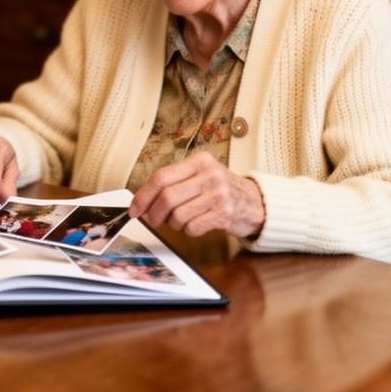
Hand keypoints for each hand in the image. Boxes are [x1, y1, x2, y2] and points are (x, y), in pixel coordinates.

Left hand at [128, 152, 264, 238]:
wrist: (255, 203)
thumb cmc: (220, 189)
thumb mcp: (200, 175)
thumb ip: (174, 182)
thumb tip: (142, 200)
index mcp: (199, 161)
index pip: (161, 177)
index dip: (143, 195)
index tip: (134, 209)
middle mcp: (209, 174)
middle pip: (167, 197)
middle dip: (154, 213)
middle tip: (153, 220)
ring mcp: (219, 194)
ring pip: (178, 215)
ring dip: (174, 223)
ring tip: (182, 220)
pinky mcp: (225, 213)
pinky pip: (192, 227)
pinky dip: (188, 230)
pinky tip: (196, 225)